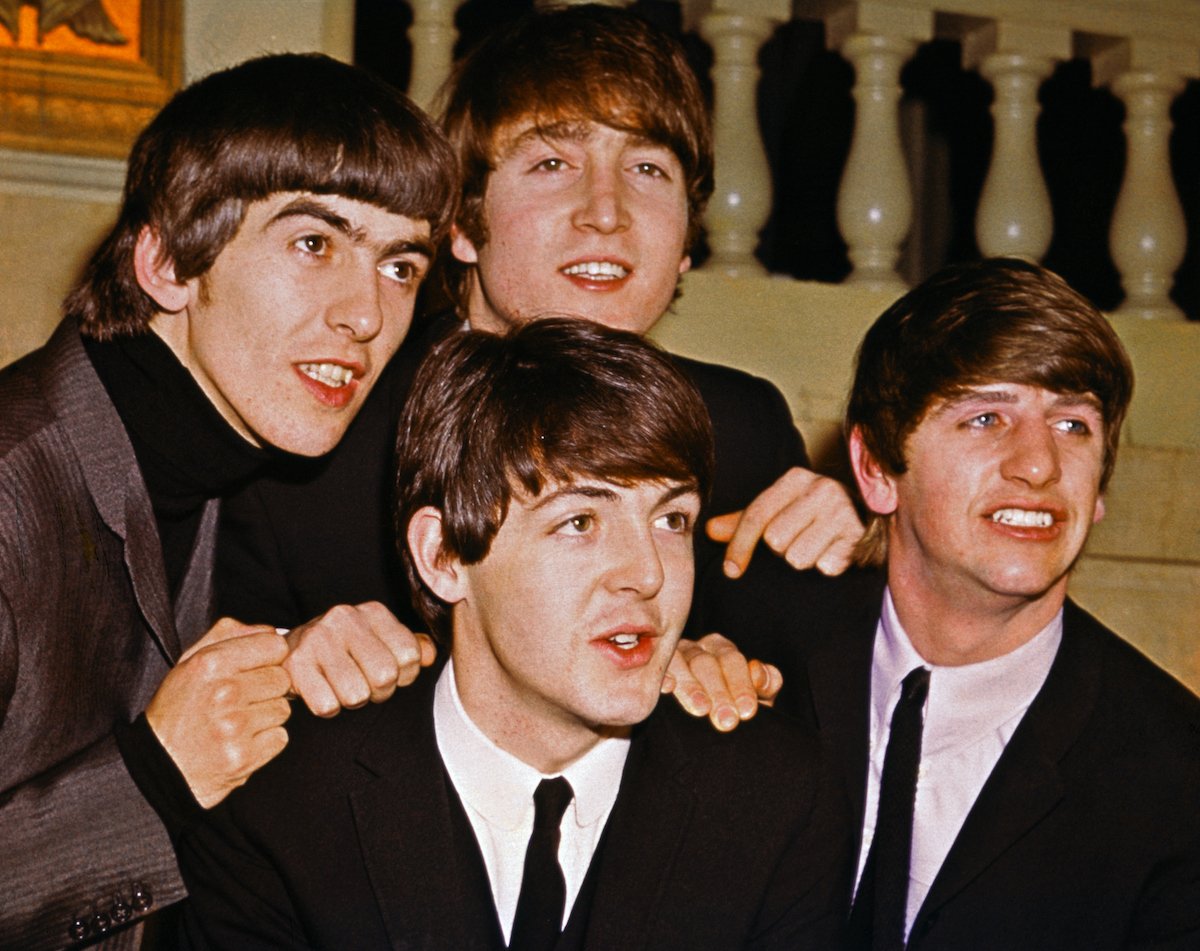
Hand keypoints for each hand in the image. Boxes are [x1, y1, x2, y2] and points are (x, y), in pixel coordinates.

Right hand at [147, 618, 291, 808]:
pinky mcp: (244, 756)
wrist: (158, 767)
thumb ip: (229, 635)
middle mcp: (225, 692)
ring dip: (267, 715)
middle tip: (243, 699)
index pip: (275, 646)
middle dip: (267, 688)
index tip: (255, 668)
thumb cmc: (177, 710)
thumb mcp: (190, 663)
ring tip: (239, 721)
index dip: (269, 657)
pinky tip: (242, 740)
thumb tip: (271, 630)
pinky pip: (280, 737)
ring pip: (283, 709)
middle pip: (282, 678)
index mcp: (211, 663)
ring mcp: (235, 726)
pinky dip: (266, 741)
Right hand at [283, 601, 436, 717]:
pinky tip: (323, 691)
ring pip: (356, 694)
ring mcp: (317, 639)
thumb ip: (412, 647)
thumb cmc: (346, 650)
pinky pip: (327, 705)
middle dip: (379, 692)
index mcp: (373, 612)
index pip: (410, 655)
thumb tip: (430, 656)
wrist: (291, 650)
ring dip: (352, 701)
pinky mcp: (295, 664)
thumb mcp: (382, 641)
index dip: (404, 675)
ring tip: (343, 688)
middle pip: (384, 676)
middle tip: (366, 686)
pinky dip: (329, 707)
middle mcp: (345, 618)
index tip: (389, 674)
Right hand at [661, 633, 782, 731]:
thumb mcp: (753, 698)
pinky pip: (656, 668)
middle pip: (707, 664)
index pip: (733, 661)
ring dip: (691, 687)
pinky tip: (666, 688)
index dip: (741, 686)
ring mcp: (673, 658)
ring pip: (681, 664)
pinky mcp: (653, 669)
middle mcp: (697, 649)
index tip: (747, 712)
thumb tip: (759, 671)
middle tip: (727, 721)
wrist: (702, 724)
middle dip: (719, 693)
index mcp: (723, 650)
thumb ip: (766, 685)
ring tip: (701, 709)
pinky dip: (663, 676)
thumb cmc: (731, 707)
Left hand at [706, 466, 863, 577]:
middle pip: (775, 540)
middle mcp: (821, 488)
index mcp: (795, 479)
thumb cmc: (810, 515)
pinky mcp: (859, 536)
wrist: (866, 517)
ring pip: (798, 557)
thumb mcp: (777, 510)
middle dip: (781, 549)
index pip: (756, 516)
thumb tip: (710, 531)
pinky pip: (825, 567)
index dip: (740, 546)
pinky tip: (832, 552)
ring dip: (803, 559)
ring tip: (815, 545)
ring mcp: (843, 511)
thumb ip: (743, 522)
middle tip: (797, 540)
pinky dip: (825, 565)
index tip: (731, 570)